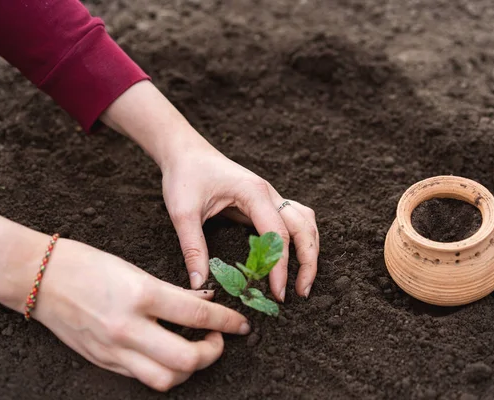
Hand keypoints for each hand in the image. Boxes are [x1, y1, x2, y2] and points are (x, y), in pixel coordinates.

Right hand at [33, 238, 250, 391]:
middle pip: (187, 359)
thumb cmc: (86, 263)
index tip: (241, 322)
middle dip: (214, 352)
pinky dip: (164, 370)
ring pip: (166, 379)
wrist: (37, 277)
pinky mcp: (104, 361)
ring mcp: (114, 350)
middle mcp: (128, 328)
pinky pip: (143, 376)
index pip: (198, 313)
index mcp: (140, 295)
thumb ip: (170, 291)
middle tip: (219, 338)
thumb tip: (204, 299)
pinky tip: (169, 353)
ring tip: (196, 349)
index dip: (227, 320)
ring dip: (190, 368)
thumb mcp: (135, 270)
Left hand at [100, 81, 319, 300]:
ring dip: (310, 250)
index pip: (278, 234)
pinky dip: (302, 239)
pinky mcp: (266, 201)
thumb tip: (199, 283)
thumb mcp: (183, 213)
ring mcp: (271, 195)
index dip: (281, 266)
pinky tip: (295, 257)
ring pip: (306, 222)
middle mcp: (269, 193)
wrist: (185, 151)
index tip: (278, 292)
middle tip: (301, 293)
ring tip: (303, 280)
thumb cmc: (184, 176)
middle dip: (309, 261)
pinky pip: (295, 219)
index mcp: (254, 193)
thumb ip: (193, 248)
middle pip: (304, 228)